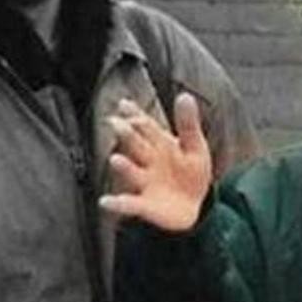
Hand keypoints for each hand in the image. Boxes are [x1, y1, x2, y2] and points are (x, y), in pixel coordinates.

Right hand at [98, 94, 212, 232]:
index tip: (123, 104)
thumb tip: (185, 95)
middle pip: (136, 145)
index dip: (135, 115)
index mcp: (160, 144)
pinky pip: (129, 204)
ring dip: (124, 167)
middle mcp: (148, 161)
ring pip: (132, 172)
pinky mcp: (145, 205)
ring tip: (115, 159)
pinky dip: (117, 204)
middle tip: (114, 123)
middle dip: (127, 135)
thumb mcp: (195, 147)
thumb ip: (188, 124)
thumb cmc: (192, 173)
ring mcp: (145, 183)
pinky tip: (105, 202)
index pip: (145, 126)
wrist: (196, 206)